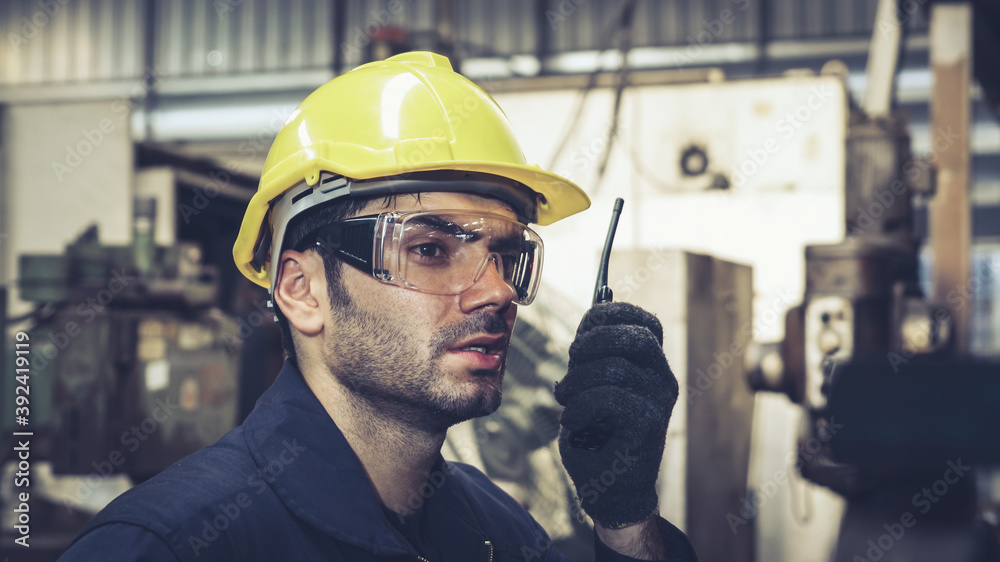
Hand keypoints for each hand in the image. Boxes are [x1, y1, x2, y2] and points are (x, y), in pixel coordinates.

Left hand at [555, 302, 677, 528]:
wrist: (607, 485)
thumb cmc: (596, 432)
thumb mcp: (592, 382)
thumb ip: (595, 352)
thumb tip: (592, 314)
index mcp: (651, 365)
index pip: (646, 322)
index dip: (613, 313)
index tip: (583, 328)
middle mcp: (663, 379)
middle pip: (637, 337)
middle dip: (594, 341)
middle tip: (572, 360)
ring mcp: (659, 403)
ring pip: (616, 368)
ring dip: (578, 379)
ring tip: (565, 397)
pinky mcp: (648, 426)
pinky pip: (611, 399)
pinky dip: (581, 406)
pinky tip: (571, 419)